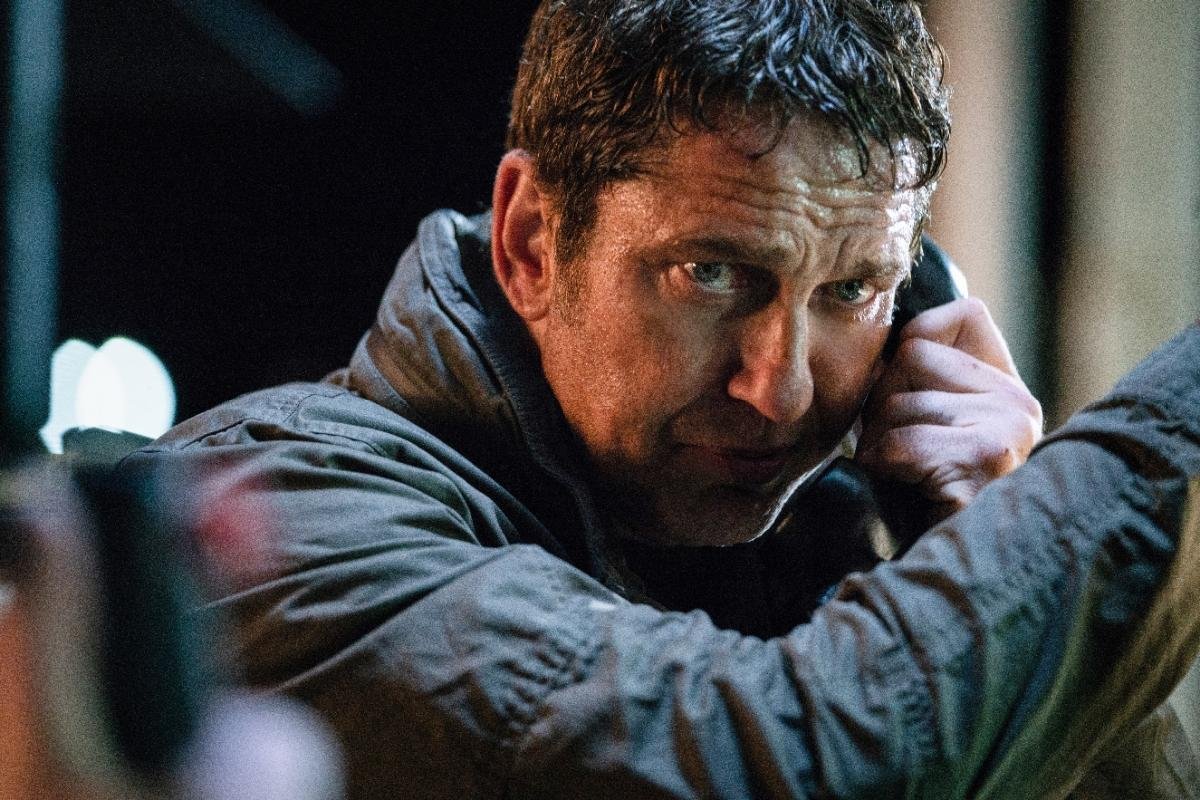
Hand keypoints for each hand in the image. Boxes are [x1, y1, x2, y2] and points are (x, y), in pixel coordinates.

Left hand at [855, 297, 1042, 516]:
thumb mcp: (928, 430)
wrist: (953, 581)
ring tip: (906, 478)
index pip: (962, 314)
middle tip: (899, 452)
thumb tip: (881, 334)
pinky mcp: (985, 459)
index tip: (905, 396)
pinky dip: (886, 468)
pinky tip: (908, 491)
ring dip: (880, 444)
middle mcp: (1019, 402)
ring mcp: (1008, 429)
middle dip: (883, 405)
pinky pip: (902, 442)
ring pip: (898, 402)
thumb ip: (921, 383)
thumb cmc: (923, 504)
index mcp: (1008, 388)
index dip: (914, 344)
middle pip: (912, 356)